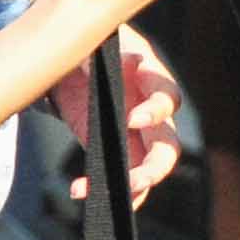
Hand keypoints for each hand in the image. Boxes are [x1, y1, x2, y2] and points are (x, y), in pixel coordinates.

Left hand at [45, 29, 185, 204]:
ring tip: (103, 197)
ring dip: (132, 187)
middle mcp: (151, 111)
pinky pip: (124, 177)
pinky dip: (107, 189)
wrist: (72, 59)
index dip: (156, 111)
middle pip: (167, 145)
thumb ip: (109, 52)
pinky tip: (81, 192)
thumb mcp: (96, 42)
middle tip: (134, 180)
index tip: (132, 120)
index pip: (167, 97)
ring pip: (148, 169)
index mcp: (151, 78)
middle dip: (154, 167)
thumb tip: (133, 60)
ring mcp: (137, 135)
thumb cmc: (91, 45)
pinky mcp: (118, 149)